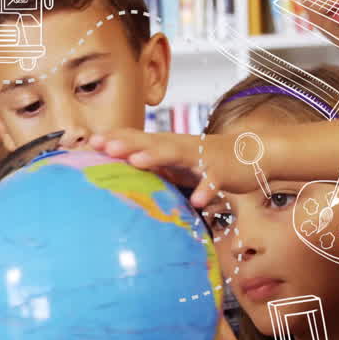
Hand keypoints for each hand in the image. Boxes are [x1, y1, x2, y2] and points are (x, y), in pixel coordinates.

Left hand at [89, 129, 253, 208]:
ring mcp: (200, 158)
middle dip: (126, 143)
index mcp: (165, 145)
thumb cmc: (203, 161)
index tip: (89, 142)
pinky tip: (197, 201)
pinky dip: (205, 190)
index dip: (114, 138)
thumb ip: (150, 166)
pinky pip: (212, 181)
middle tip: (103, 145)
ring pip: (176, 155)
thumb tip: (117, 177)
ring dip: (156, 157)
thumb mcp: (172, 162)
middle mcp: (179, 147)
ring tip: (136, 162)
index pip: (136, 138)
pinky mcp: (221, 172)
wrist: (249, 154)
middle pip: (149, 143)